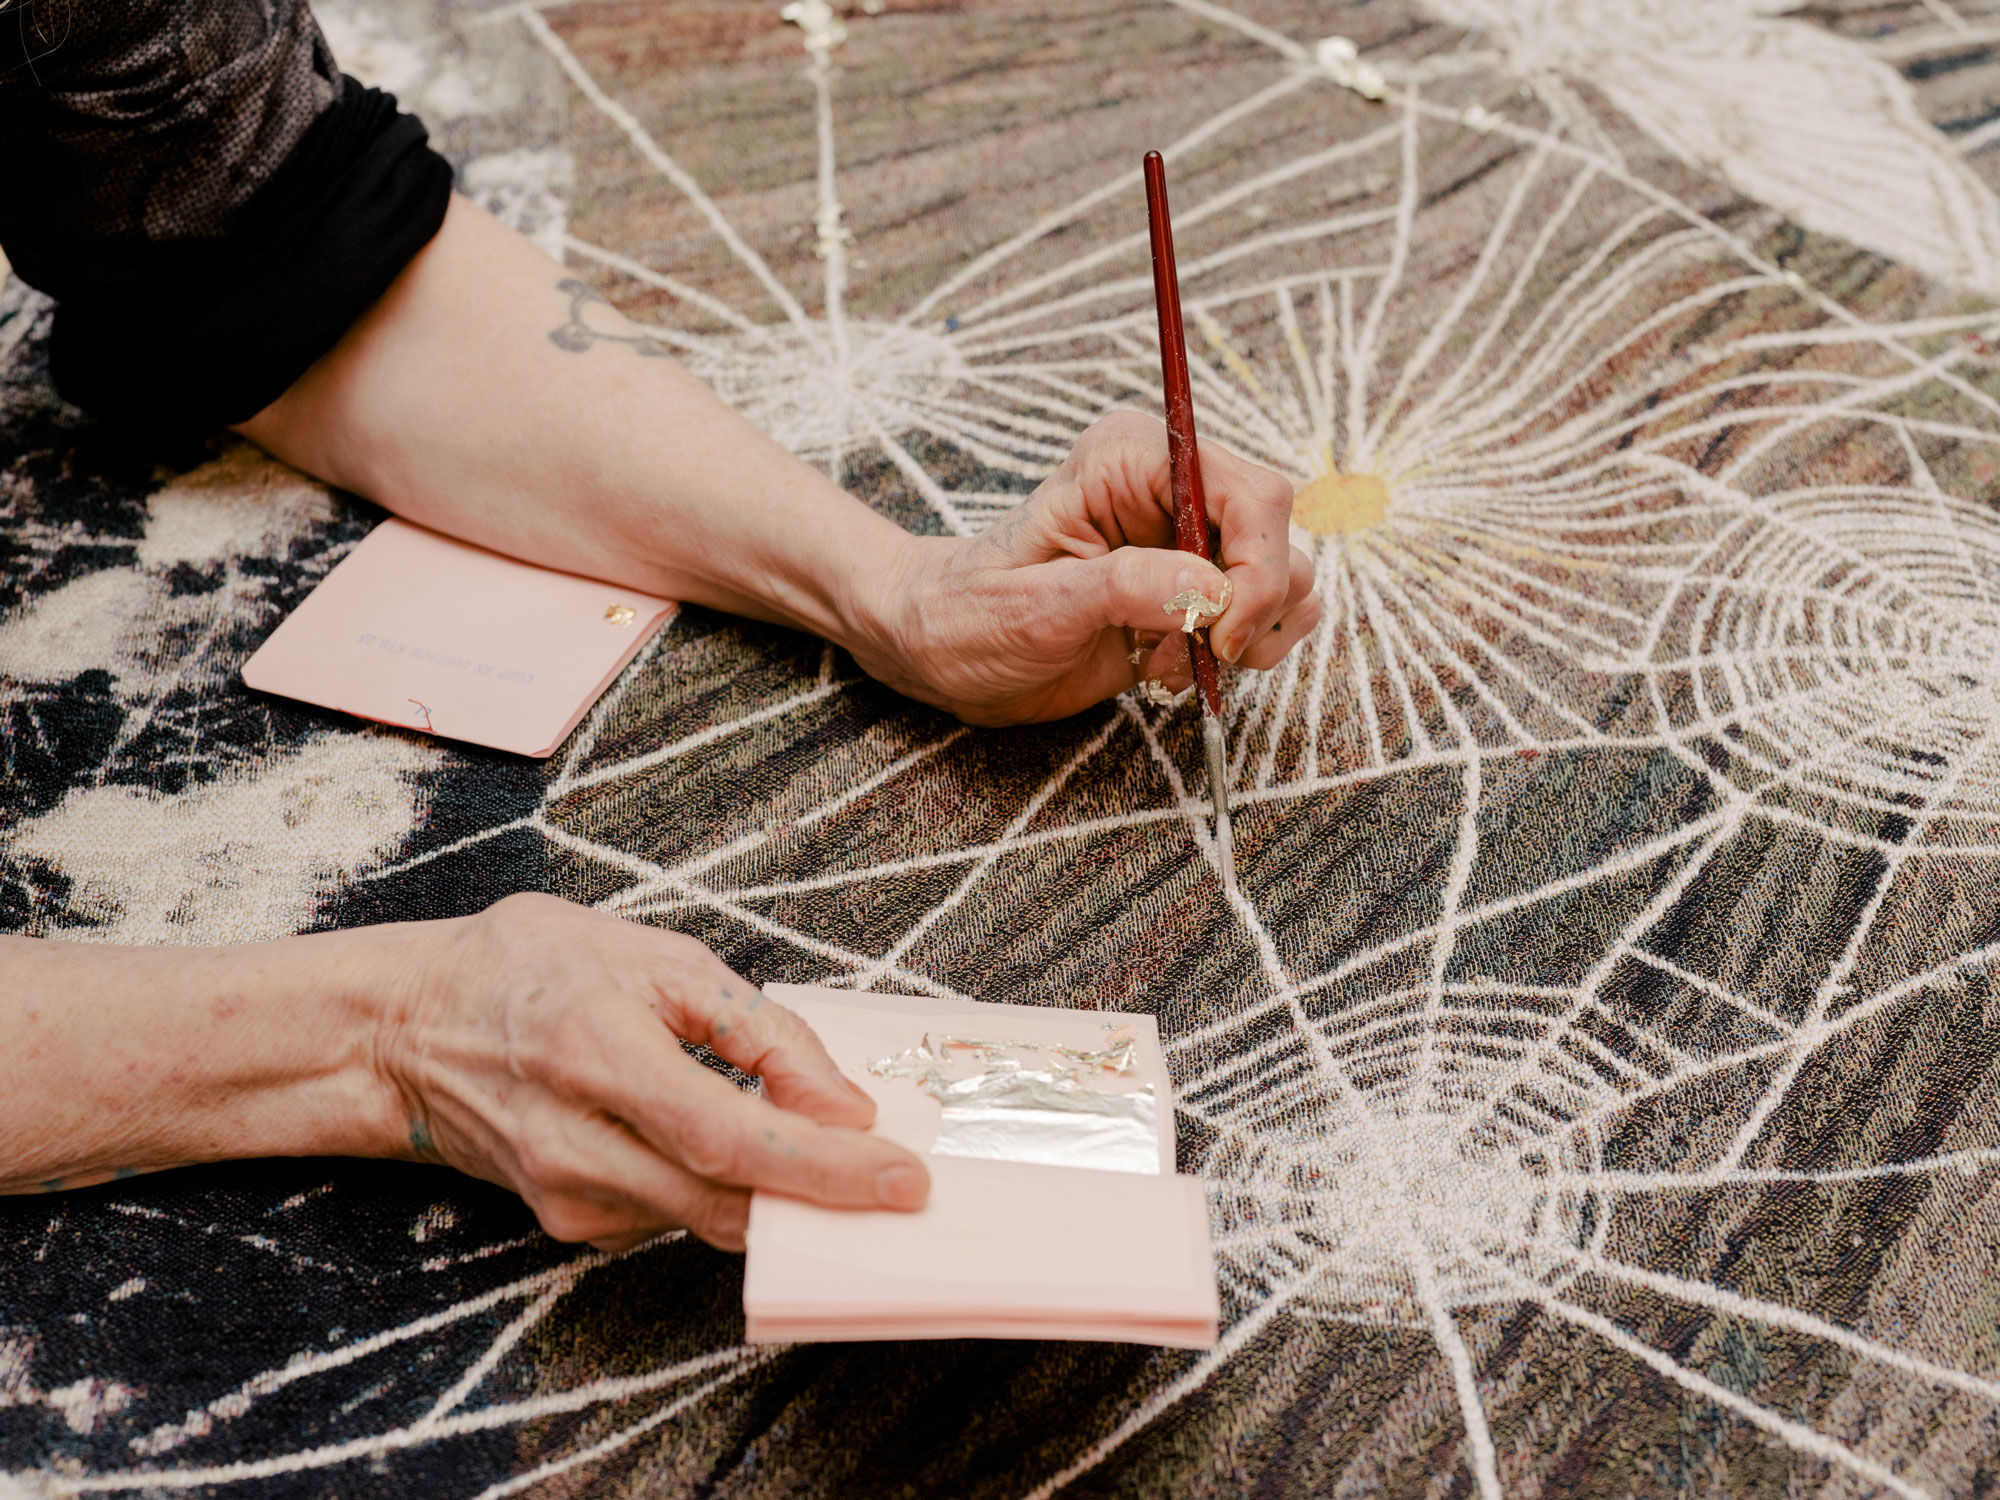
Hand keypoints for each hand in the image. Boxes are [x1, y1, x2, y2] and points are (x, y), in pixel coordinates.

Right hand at [380, 893, 927, 1251]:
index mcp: (598, 1051)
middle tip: (895, 1183)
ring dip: (773, 1193)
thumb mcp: (653, 956)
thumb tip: (841, 1103)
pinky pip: (670, 1217)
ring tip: (814, 1145)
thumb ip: (755, 1027)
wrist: (403, 1028)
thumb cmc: (529, 969)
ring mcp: (564, 1195)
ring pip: (706, 1217)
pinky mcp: (564, 1225)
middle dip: (823, 1199)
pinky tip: (717, 1141)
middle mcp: (574, 1140)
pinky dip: (716, 1187)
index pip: (729, 1136)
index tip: (901, 1179)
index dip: (823, 1167)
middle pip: (726, 1200)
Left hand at [853, 411, 1320, 724]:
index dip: (1255, 566)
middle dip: (1252, 609)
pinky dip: (1236, 654)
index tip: (1220, 632)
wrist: (941, 652)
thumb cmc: (965, 615)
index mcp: (1131, 459)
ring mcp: (1189, 542)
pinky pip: (1265, 617)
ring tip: (1167, 663)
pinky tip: (1170, 668)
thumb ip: (1125, 589)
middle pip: (1278, 536)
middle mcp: (1172, 488)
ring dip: (1245, 637)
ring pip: (1285, 579)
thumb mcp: (1033, 606)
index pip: (1248, 493)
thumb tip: (1213, 589)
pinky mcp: (1194, 593)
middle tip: (1195, 656)